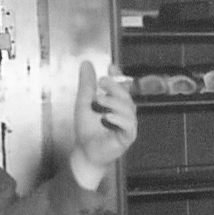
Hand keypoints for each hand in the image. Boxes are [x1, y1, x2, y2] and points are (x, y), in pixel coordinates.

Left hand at [71, 62, 136, 188]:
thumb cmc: (87, 129)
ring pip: (128, 108)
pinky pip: (129, 125)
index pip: (122, 86)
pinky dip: (118, 119)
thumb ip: (87, 85)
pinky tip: (107, 116)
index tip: (111, 68)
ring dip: (114, 102)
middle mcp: (125, 112)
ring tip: (98, 100)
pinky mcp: (128, 137)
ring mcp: (128, 124)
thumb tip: (86, 63)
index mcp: (116, 103)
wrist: (85, 151)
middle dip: (115, 86)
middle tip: (101, 82)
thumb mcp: (84, 103)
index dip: (119, 76)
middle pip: (126, 95)